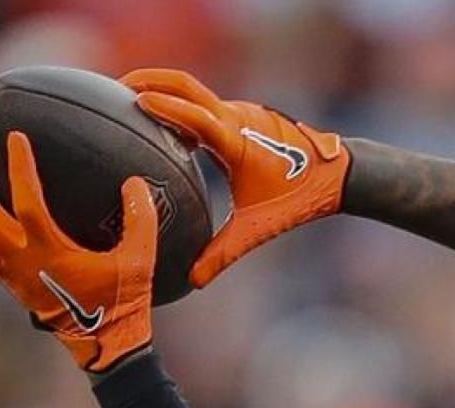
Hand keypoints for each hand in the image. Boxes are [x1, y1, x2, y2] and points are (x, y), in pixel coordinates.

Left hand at [0, 132, 156, 372]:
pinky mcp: (13, 287)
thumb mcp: (141, 261)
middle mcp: (25, 264)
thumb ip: (141, 221)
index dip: (20, 168)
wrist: (106, 345)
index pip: (27, 203)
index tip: (15, 138)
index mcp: (53, 255)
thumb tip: (134, 183)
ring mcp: (14, 277)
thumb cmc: (125, 303)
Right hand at [123, 68, 349, 287]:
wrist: (339, 174)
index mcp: (239, 141)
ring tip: (127, 100)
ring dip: (163, 88)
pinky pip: (204, 102)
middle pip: (186, 84)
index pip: (197, 116)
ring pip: (194, 90)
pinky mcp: (243, 114)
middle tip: (115, 88)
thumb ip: (223, 253)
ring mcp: (241, 112)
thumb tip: (193, 280)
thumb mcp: (259, 227)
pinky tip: (160, 120)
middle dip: (151, 79)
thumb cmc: (301, 198)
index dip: (167, 107)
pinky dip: (179, 103)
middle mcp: (238, 118)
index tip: (134, 101)